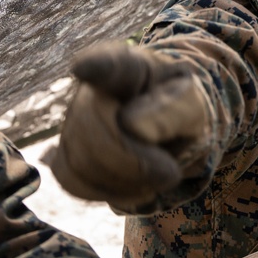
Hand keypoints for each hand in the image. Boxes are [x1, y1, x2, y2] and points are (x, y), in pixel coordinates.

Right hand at [48, 42, 210, 210]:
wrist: (169, 131)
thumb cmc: (180, 112)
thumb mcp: (191, 108)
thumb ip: (172, 113)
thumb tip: (132, 126)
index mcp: (130, 68)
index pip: (109, 65)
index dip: (95, 67)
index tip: (84, 68)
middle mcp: (92, 91)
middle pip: (91, 129)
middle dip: (133, 161)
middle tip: (170, 171)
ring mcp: (73, 122)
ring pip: (81, 163)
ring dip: (128, 180)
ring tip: (154, 171)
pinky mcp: (66, 154)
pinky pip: (77, 183)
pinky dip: (112, 192)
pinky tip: (134, 182)